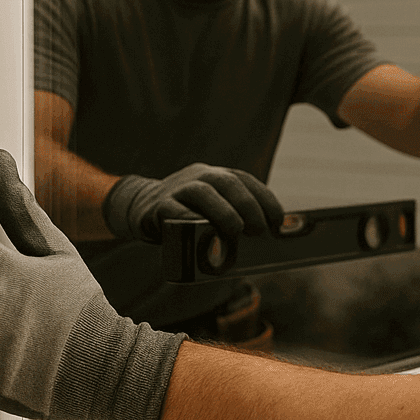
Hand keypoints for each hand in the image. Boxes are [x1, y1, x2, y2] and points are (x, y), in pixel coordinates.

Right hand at [103, 162, 283, 244]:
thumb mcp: (213, 210)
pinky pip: (175, 209)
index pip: (246, 181)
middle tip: (258, 231)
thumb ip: (235, 219)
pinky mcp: (159, 205)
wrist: (142, 207)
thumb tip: (268, 242)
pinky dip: (191, 219)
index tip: (278, 222)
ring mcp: (178, 188)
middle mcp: (201, 177)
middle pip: (229, 182)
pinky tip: (202, 230)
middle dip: (249, 206)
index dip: (266, 199)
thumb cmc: (188, 216)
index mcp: (218, 176)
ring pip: (204, 192)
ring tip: (236, 232)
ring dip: (224, 212)